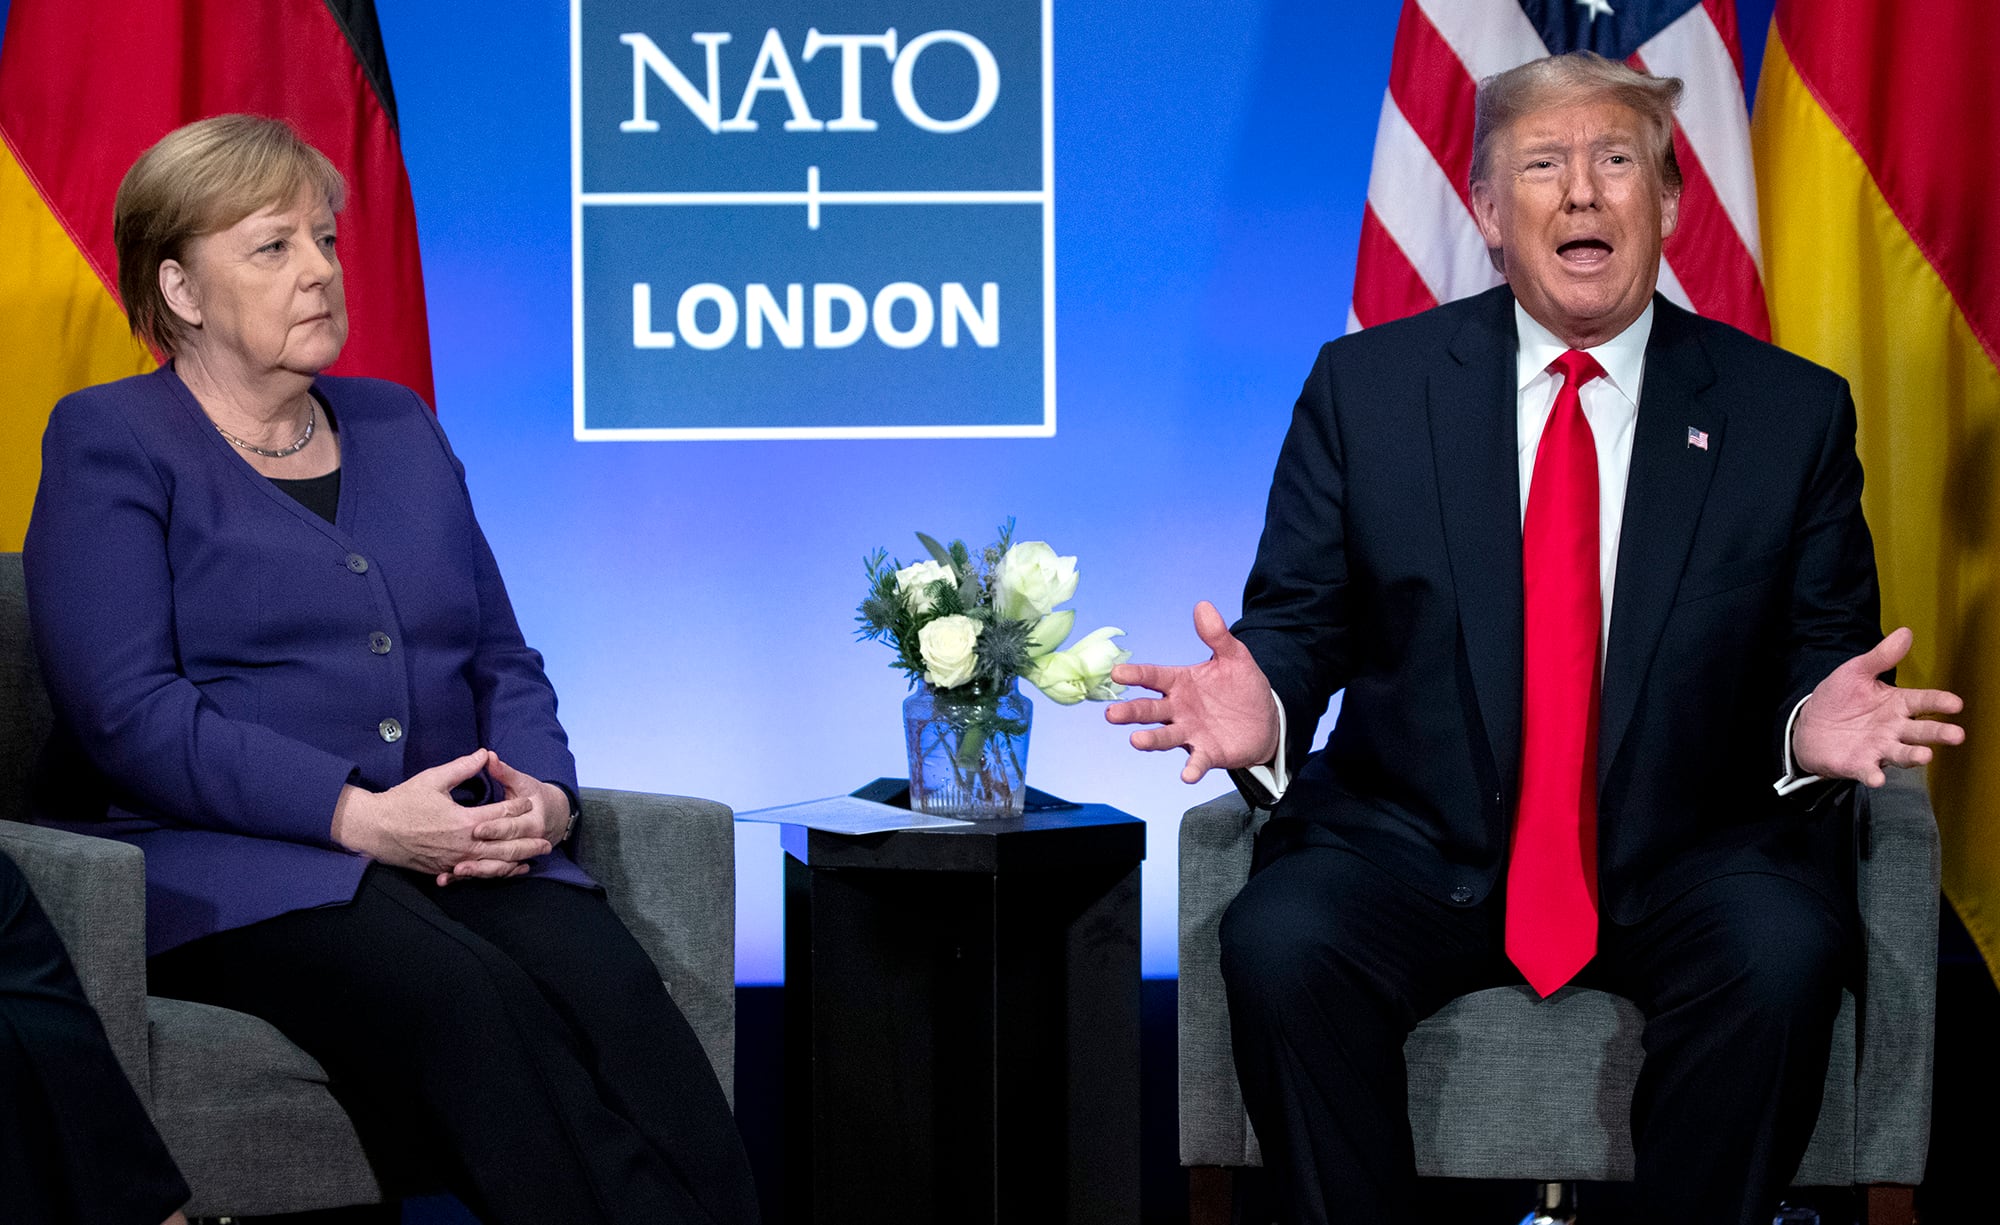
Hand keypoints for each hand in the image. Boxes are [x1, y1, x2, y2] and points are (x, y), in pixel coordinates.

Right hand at [330, 748, 549, 881]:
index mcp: (464, 820)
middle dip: (527, 843)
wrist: (374, 829)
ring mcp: (454, 860)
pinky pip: (474, 874)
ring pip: (492, 864)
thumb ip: (462, 767)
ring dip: (515, 862)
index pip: (500, 813)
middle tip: (548, 842)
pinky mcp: (443, 870)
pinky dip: (493, 873)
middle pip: (504, 846)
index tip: (530, 801)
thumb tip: (485, 753)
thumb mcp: (433, 779)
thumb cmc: (402, 802)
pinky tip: (503, 871)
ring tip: (532, 861)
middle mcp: (463, 844)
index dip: (517, 806)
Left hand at [456, 753, 572, 880]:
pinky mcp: (501, 863)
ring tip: (454, 872)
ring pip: (493, 869)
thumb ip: (504, 771)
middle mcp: (520, 844)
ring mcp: (512, 856)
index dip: (493, 828)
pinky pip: (486, 874)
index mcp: (530, 822)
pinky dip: (468, 878)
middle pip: (500, 854)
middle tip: (459, 862)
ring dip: (473, 872)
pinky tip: (447, 879)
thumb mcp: (522, 782)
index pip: (509, 827)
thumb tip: (487, 754)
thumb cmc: (535, 796)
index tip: (475, 828)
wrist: (554, 815)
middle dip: (479, 859)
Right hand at [1105, 601, 1280, 783]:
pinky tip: (1187, 775)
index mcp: (1179, 682)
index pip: (1153, 677)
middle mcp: (1178, 709)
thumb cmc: (1241, 686)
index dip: (1135, 675)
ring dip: (1150, 740)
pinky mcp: (1207, 753)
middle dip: (1131, 712)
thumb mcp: (1234, 657)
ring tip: (1136, 741)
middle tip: (1111, 714)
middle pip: (1149, 710)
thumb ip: (1217, 636)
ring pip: (1165, 736)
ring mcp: (1190, 732)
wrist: (1264, 719)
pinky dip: (1191, 768)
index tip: (1117, 673)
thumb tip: (1203, 606)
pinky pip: (1196, 761)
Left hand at [1793, 627, 1965, 786]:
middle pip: (1921, 731)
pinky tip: (1877, 778)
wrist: (1809, 725)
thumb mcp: (1856, 672)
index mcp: (1897, 704)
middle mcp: (1894, 729)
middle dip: (1938, 733)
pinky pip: (1869, 772)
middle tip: (1956, 735)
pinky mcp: (1859, 765)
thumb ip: (1880, 656)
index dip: (1940, 702)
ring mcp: (1879, 748)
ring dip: (1914, 756)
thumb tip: (1905, 632)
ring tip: (1925, 756)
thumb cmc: (1839, 698)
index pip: (1924, 701)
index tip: (1955, 704)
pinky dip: (1873, 776)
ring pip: (1902, 754)